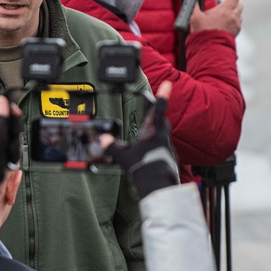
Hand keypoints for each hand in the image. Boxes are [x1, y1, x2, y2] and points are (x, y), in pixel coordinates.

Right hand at [102, 81, 178, 197]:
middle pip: (162, 120)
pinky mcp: (168, 158)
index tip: (168, 84)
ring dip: (156, 131)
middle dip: (158, 113)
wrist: (158, 186)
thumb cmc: (143, 169)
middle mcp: (163, 138)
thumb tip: (102, 139)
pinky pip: (162, 147)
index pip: (158, 109)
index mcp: (153, 132)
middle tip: (154, 109)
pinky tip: (149, 152)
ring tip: (147, 133)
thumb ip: (112, 147)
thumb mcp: (123, 157)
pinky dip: (156, 146)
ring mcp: (167, 148)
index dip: (162, 96)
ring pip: (163, 134)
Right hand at [189, 0, 241, 35]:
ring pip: (240, 15)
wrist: (210, 49)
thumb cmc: (203, 33)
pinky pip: (238, 24)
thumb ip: (194, 4)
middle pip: (240, 5)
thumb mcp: (195, 16)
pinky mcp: (236, 34)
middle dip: (235, 1)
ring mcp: (236, 26)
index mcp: (225, 10)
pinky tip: (227, 24)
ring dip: (235, 12)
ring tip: (227, 13)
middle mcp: (233, 17)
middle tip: (229, 1)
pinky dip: (235, 21)